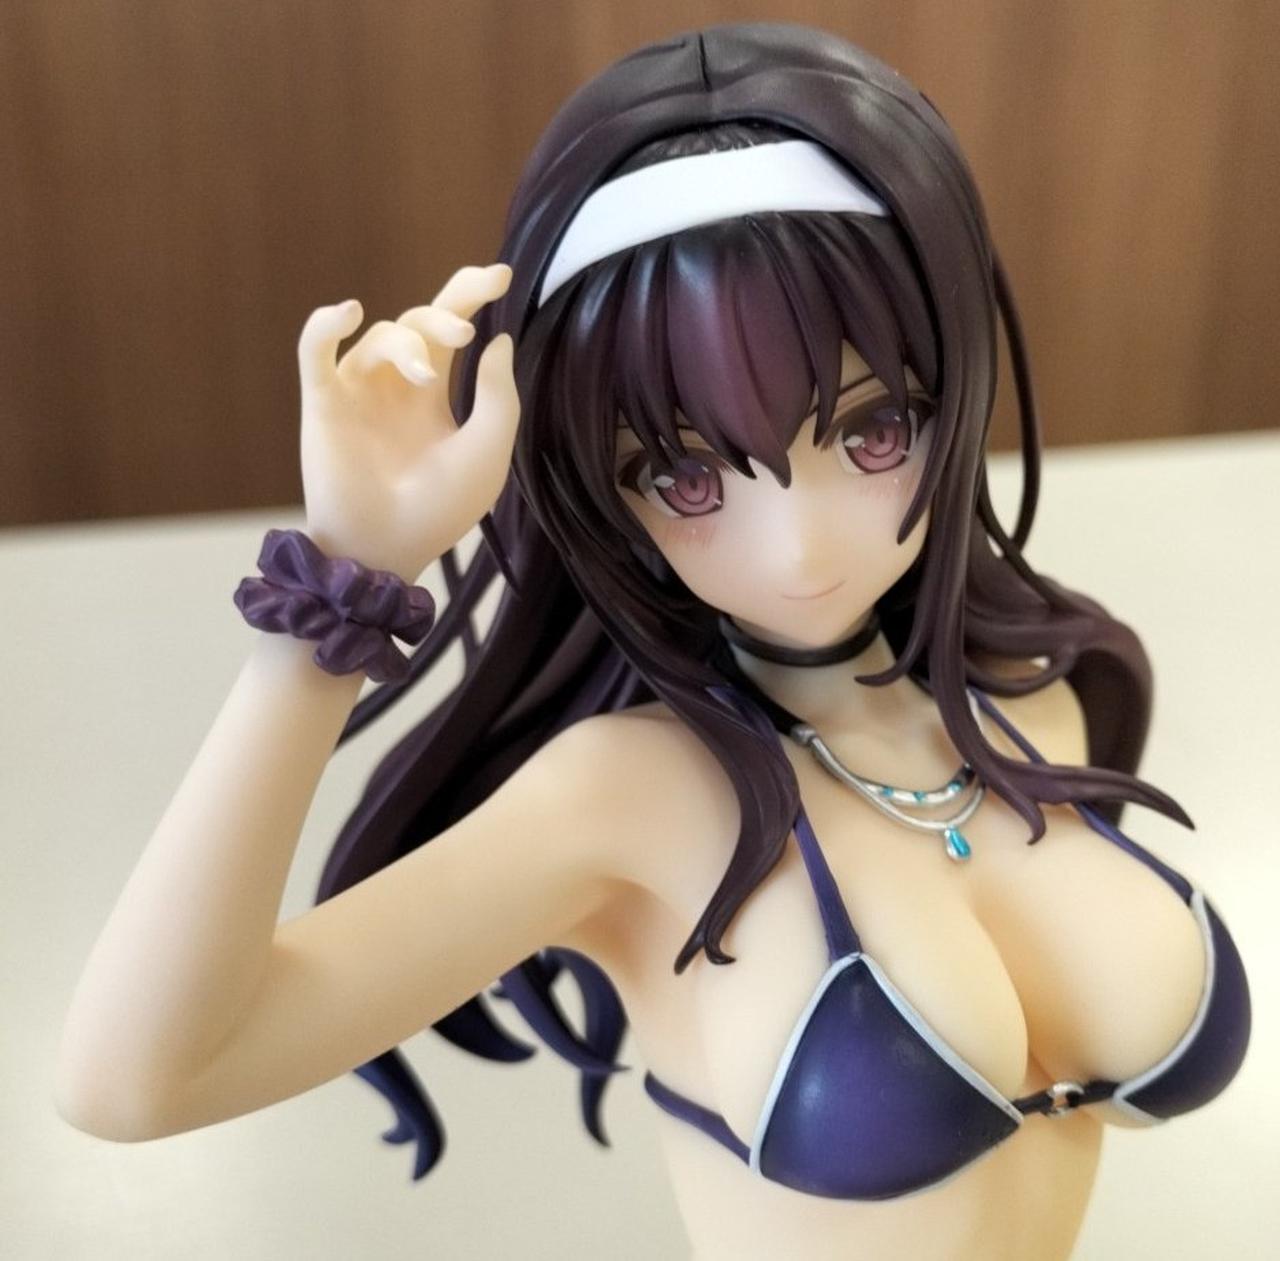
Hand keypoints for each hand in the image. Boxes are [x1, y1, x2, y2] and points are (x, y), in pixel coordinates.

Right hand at [296, 263, 518, 580]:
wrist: (390, 549)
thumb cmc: (440, 510)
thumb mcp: (487, 451)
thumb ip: (499, 398)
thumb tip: (499, 340)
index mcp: (432, 395)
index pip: (450, 327)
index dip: (471, 293)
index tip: (501, 276)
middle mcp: (394, 387)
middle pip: (417, 322)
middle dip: (444, 317)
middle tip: (464, 334)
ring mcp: (357, 392)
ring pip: (380, 337)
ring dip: (407, 346)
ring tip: (428, 379)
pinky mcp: (323, 404)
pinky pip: (314, 351)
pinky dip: (323, 327)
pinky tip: (342, 312)